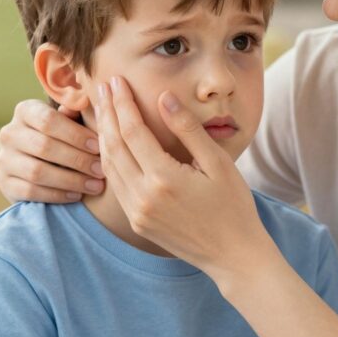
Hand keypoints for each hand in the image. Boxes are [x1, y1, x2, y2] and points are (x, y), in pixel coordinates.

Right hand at [0, 100, 104, 203]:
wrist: (42, 166)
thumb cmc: (65, 138)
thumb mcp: (71, 123)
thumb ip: (77, 115)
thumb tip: (85, 102)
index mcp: (26, 110)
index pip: (48, 120)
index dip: (75, 134)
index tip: (99, 146)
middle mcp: (10, 133)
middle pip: (44, 146)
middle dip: (77, 160)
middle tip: (101, 170)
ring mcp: (4, 159)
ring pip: (37, 171)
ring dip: (70, 180)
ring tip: (95, 186)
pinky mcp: (4, 183)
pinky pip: (30, 191)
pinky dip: (56, 195)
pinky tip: (77, 195)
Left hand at [95, 76, 273, 274]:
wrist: (234, 255)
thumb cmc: (234, 206)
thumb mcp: (218, 164)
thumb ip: (188, 130)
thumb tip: (164, 98)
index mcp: (164, 179)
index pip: (132, 131)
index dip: (123, 103)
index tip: (117, 81)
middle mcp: (143, 197)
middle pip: (113, 145)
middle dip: (107, 113)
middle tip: (103, 87)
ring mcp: (137, 212)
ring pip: (109, 166)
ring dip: (103, 135)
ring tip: (103, 109)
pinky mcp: (137, 222)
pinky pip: (116, 185)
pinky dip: (109, 160)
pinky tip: (111, 143)